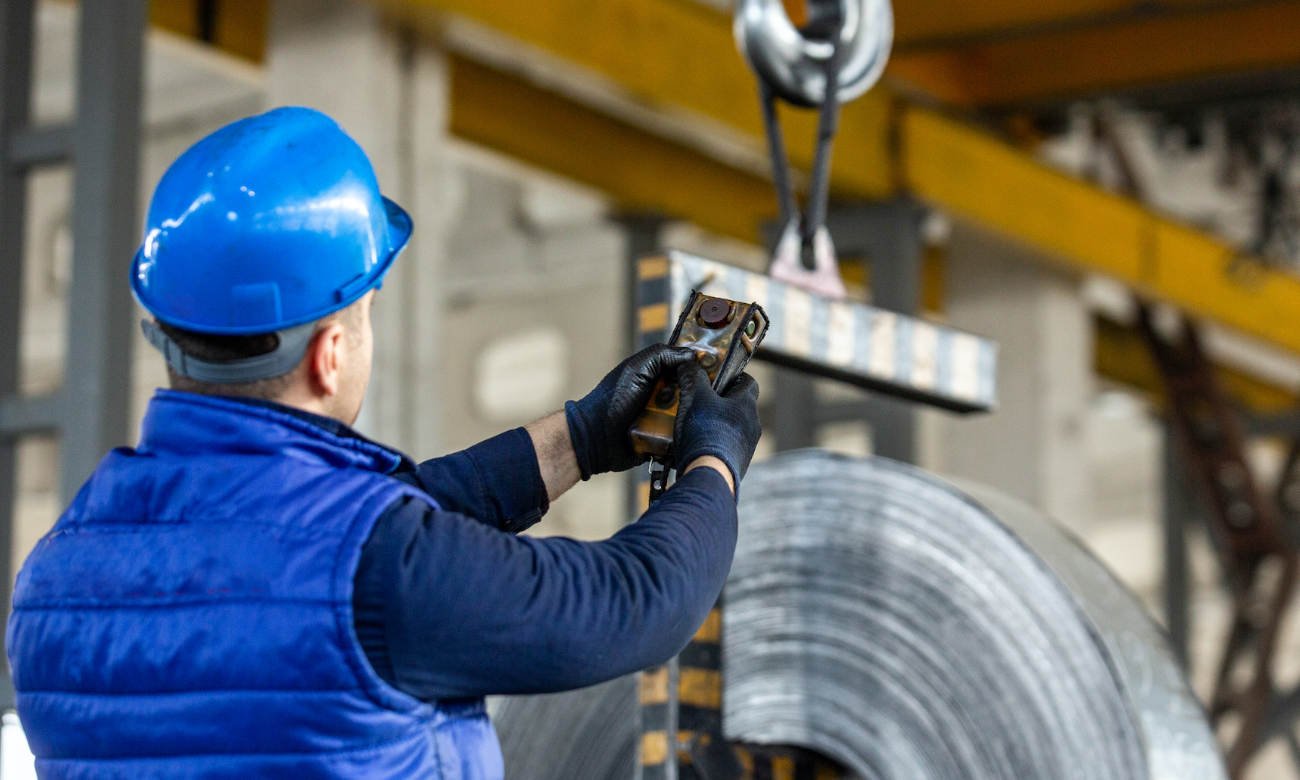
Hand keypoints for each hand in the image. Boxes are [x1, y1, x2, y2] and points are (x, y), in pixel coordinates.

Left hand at [565, 345, 696, 478]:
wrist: (597, 438)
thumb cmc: (613, 399)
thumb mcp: (637, 369)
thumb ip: (662, 355)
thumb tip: (693, 355)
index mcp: (658, 376)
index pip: (687, 368)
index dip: (702, 368)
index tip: (718, 368)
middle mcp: (664, 396)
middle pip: (695, 393)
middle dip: (702, 395)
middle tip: (709, 397)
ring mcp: (665, 420)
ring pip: (692, 416)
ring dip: (695, 417)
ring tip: (702, 418)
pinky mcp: (666, 441)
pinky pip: (684, 438)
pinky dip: (688, 436)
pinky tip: (695, 435)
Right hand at [672, 365, 760, 489]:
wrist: (709, 475)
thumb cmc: (705, 432)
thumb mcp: (694, 396)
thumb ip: (693, 376)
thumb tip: (688, 364)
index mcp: (746, 404)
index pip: (746, 381)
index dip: (730, 376)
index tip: (713, 378)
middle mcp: (752, 424)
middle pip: (738, 405)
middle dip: (720, 402)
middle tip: (698, 401)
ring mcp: (747, 446)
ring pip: (732, 427)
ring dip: (717, 424)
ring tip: (694, 426)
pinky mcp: (738, 463)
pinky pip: (727, 447)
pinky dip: (714, 444)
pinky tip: (696, 446)